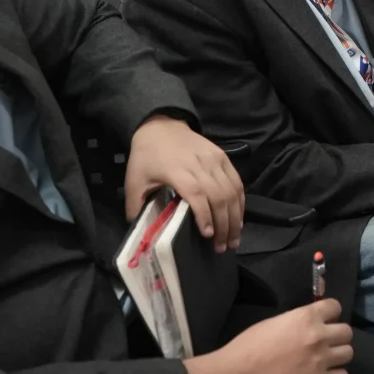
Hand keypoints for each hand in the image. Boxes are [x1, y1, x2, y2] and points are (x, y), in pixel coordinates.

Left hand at [125, 116, 244, 252]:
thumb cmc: (146, 157)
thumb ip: (136, 208)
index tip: (207, 236)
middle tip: (222, 247)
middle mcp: (199, 164)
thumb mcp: (133, 182)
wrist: (161, 126)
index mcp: (177, 171)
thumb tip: (142, 234)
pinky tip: (238, 218)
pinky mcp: (223, 157)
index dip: (204, 215)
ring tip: (234, 238)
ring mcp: (214, 159)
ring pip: (231, 190)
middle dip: (224, 224)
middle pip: (219, 196)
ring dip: (235, 217)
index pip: (197, 194)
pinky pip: (236, 181)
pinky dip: (240, 202)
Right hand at [185, 302, 351, 373]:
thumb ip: (295, 323)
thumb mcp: (273, 324)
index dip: (330, 315)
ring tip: (323, 362)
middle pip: (346, 332)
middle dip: (337, 337)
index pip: (335, 307)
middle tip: (323, 345)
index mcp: (305, 317)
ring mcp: (321, 360)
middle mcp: (318, 335)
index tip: (323, 323)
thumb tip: (306, 326)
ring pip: (348, 354)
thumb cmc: (246, 348)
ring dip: (337, 357)